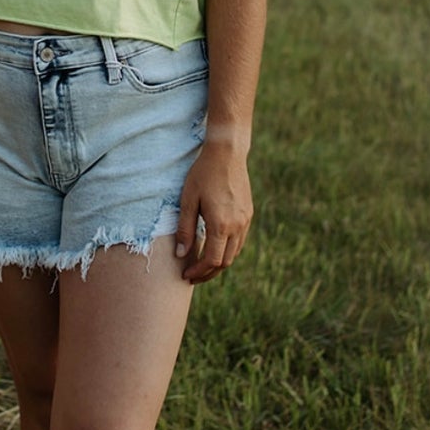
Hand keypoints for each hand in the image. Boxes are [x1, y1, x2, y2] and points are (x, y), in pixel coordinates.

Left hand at [175, 142, 253, 283]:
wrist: (227, 154)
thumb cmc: (202, 174)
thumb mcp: (188, 200)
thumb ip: (185, 229)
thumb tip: (181, 255)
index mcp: (221, 224)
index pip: (212, 260)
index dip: (199, 272)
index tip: (186, 275)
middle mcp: (237, 226)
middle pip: (225, 262)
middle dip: (208, 272)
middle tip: (192, 275)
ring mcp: (246, 220)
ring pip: (235, 253)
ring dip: (219, 263)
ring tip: (202, 264)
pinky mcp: (249, 214)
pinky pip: (240, 240)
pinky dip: (228, 250)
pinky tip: (215, 247)